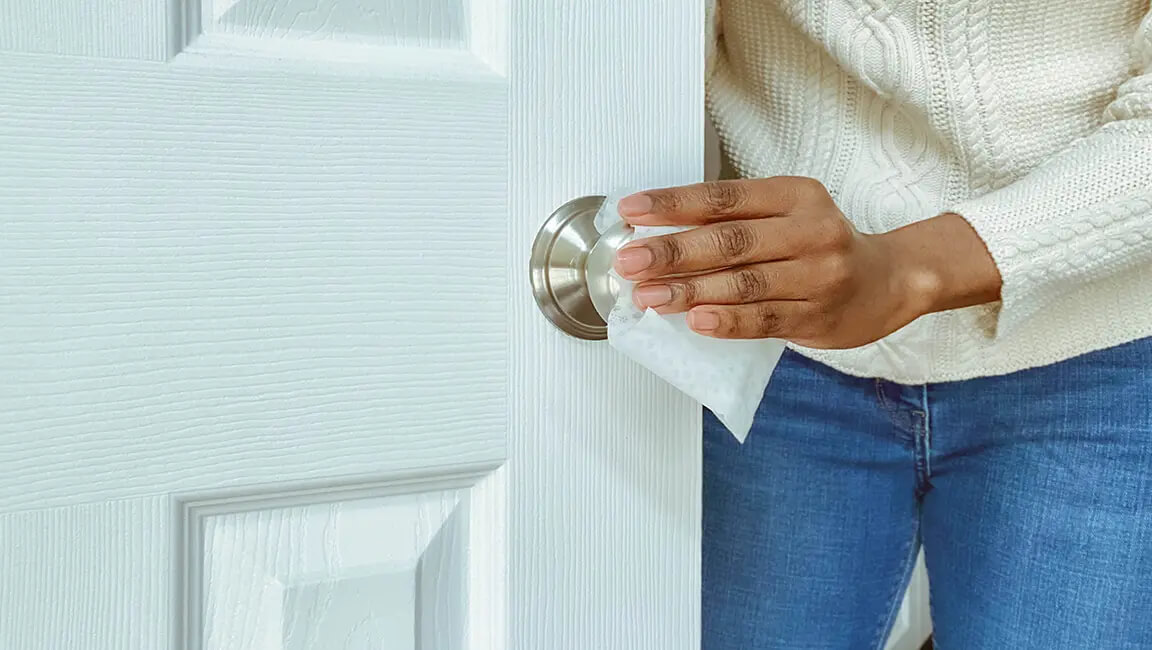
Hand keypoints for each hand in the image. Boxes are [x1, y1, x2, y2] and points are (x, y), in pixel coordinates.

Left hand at [613, 178, 1001, 348]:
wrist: (890, 282)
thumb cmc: (820, 246)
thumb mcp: (786, 215)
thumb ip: (731, 222)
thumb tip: (656, 232)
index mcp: (795, 196)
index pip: (723, 197)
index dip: (673, 204)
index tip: (630, 211)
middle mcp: (811, 231)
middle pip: (730, 241)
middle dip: (673, 251)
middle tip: (629, 261)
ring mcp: (818, 276)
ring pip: (744, 283)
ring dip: (690, 291)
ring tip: (647, 296)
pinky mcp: (818, 316)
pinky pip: (765, 320)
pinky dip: (728, 320)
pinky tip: (696, 321)